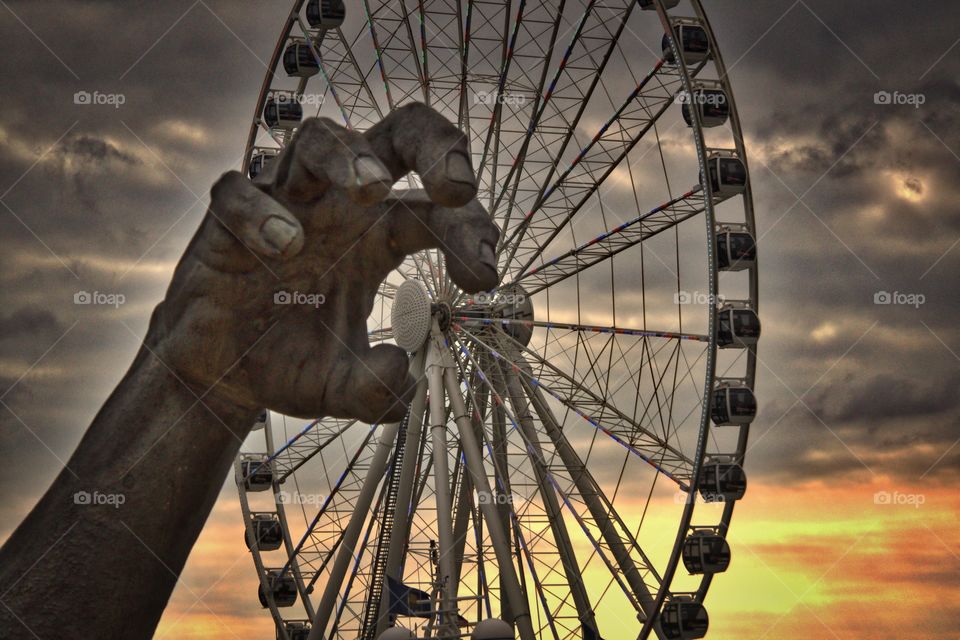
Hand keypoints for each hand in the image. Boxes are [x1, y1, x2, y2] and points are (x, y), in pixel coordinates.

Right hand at [145, 103, 498, 423]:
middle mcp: (340, 207)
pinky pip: (238, 190)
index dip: (471, 229)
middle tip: (456, 189)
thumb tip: (403, 372)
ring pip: (318, 137)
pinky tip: (284, 247)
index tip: (484, 275)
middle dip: (436, 145)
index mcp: (383, 235)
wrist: (221, 377)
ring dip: (351, 155)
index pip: (439, 208)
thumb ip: (378, 390)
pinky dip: (261, 209)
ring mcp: (284, 203)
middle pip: (398, 134)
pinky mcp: (227, 219)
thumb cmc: (292, 364)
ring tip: (372, 191)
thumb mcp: (344, 390)